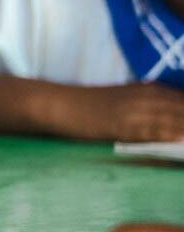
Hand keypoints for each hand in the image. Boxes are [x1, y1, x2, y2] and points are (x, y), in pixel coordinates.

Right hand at [56, 83, 183, 142]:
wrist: (60, 104)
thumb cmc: (91, 105)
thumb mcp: (125, 99)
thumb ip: (149, 106)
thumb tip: (173, 119)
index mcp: (148, 90)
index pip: (183, 99)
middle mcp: (145, 97)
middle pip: (182, 109)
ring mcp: (133, 110)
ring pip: (173, 120)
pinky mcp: (122, 124)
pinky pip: (152, 131)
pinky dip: (170, 136)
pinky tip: (180, 141)